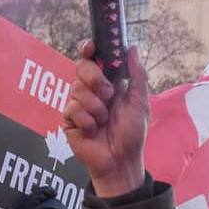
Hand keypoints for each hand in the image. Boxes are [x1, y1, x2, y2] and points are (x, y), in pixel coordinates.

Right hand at [62, 41, 148, 197]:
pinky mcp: (68, 119)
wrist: (121, 160)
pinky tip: (93, 131)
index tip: (90, 47)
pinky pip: (72, 108)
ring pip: (77, 89)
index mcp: (108, 83)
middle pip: (81, 67)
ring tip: (104, 121)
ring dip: (96, 107)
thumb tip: (131, 48)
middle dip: (96, 79)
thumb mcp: (139, 102)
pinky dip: (87, 120)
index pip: (92, 59)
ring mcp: (78, 104)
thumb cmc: (132, 134)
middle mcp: (91, 91)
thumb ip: (137, 75)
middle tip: (108, 95)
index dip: (88, 49)